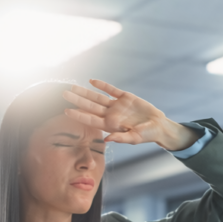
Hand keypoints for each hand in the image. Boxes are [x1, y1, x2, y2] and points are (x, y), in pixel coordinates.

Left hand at [62, 79, 200, 151]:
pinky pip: (111, 90)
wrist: (159, 126)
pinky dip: (102, 85)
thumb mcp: (135, 138)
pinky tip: (92, 81)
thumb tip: (106, 140)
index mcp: (110, 125)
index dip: (78, 115)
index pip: (90, 119)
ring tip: (73, 87)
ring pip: (97, 97)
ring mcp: (117, 105)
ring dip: (85, 92)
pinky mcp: (125, 97)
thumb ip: (121, 138)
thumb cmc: (147, 135)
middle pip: (90, 106)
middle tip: (64, 94)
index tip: (66, 111)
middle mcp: (111, 115)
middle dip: (77, 100)